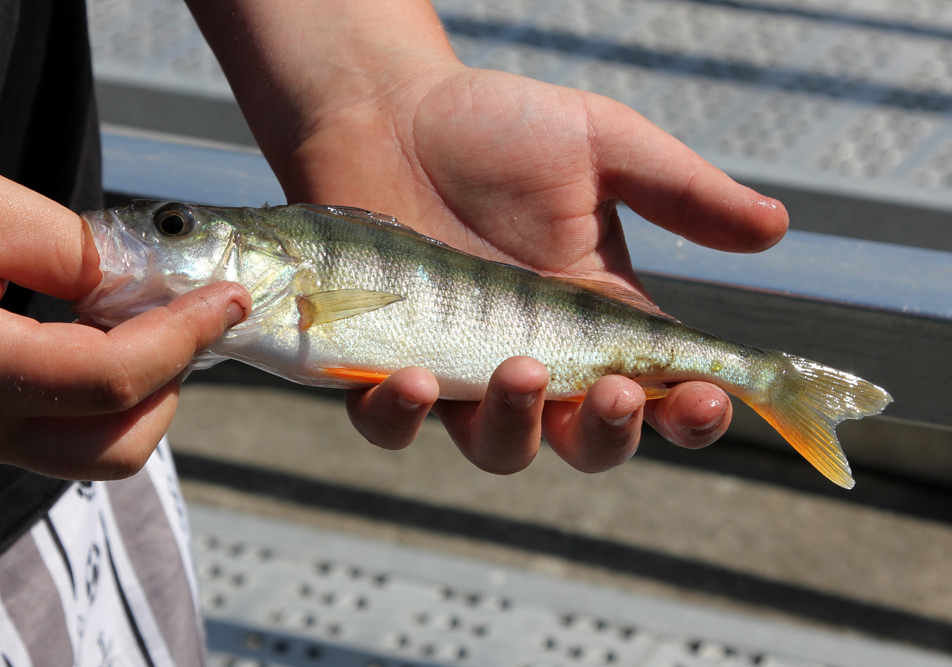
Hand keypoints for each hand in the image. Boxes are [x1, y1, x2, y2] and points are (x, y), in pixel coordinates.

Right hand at [0, 165, 250, 478]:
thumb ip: (63, 246)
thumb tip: (134, 287)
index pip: (116, 379)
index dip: (187, 335)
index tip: (229, 298)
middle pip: (118, 447)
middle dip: (170, 382)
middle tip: (180, 315)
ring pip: (94, 450)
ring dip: (142, 391)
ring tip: (134, 316)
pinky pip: (64, 431)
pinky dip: (105, 392)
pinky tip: (94, 330)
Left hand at [190, 1, 786, 472]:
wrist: (391, 110)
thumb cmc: (497, 129)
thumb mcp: (602, 147)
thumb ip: (681, 191)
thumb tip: (777, 227)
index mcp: (598, 320)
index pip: (663, 391)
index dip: (692, 412)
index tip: (705, 396)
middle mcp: (537, 359)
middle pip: (588, 441)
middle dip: (610, 431)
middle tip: (613, 391)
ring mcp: (460, 370)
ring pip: (499, 448)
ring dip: (517, 427)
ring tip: (519, 370)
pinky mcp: (384, 367)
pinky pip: (392, 425)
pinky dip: (404, 418)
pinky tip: (415, 380)